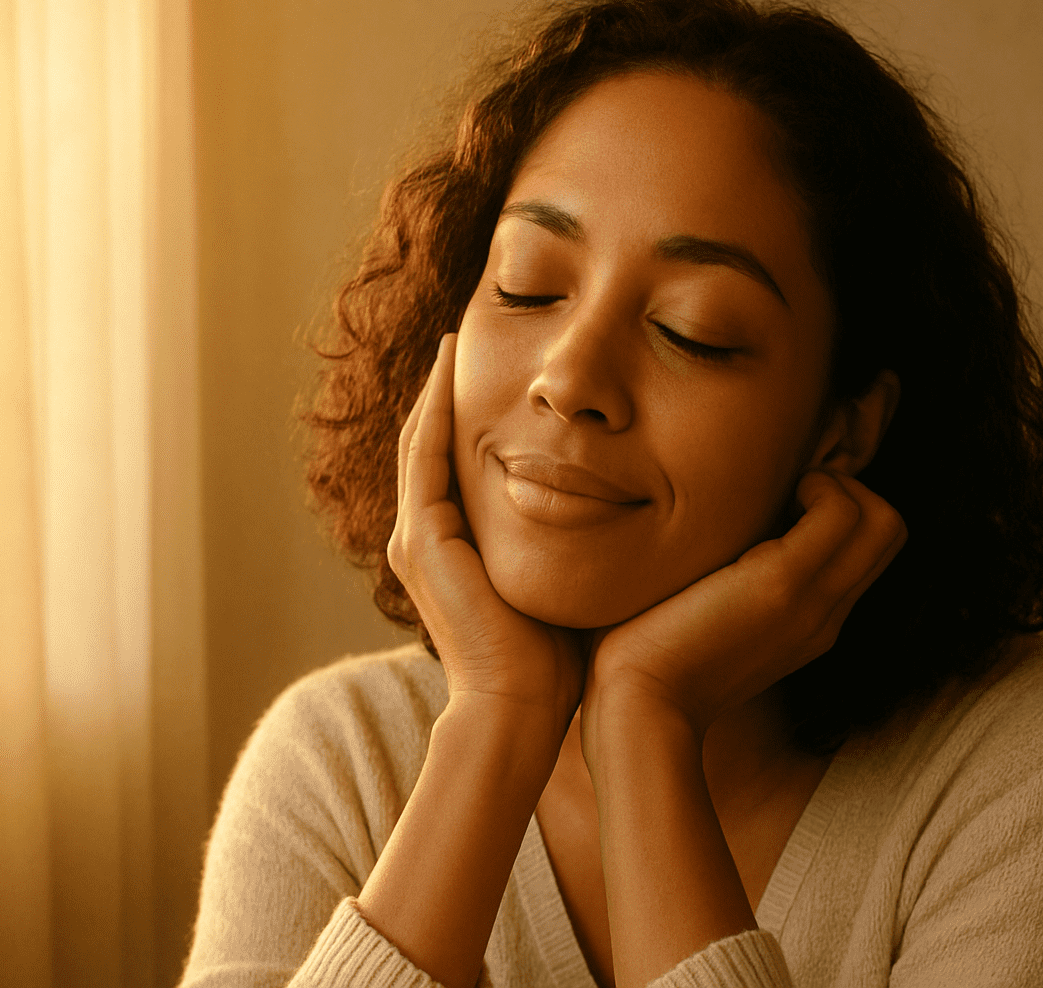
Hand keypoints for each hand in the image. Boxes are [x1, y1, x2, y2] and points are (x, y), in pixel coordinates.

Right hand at [388, 332, 586, 732]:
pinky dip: (435, 407)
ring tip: (453, 337)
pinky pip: (425, 455)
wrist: (524, 708)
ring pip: (420, 440)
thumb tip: (625, 503)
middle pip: (428, 443)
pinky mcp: (423, 540)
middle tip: (462, 335)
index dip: (468, 414)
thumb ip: (574, 538)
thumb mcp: (565, 576)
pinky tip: (452, 365)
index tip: (498, 369)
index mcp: (453, 549)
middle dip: (445, 390)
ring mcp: (416, 539)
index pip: (455, 463)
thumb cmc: (558, 659)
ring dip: (436, 387)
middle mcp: (424, 539)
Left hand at [582, 468, 906, 739]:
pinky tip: (760, 498)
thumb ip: (725, 590)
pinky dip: (818, 486)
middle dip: (850, 490)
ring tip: (783, 495)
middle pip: (890, 532)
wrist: (638, 709)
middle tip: (786, 493)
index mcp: (808, 625)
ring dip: (839, 485)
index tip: (778, 503)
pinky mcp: (784, 584)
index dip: (837, 510)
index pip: (866, 554)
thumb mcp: (703, 623)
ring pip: (885, 521)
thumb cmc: (646, 664)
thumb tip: (706, 547)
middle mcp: (824, 615)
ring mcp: (812, 601)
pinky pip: (843, 513)